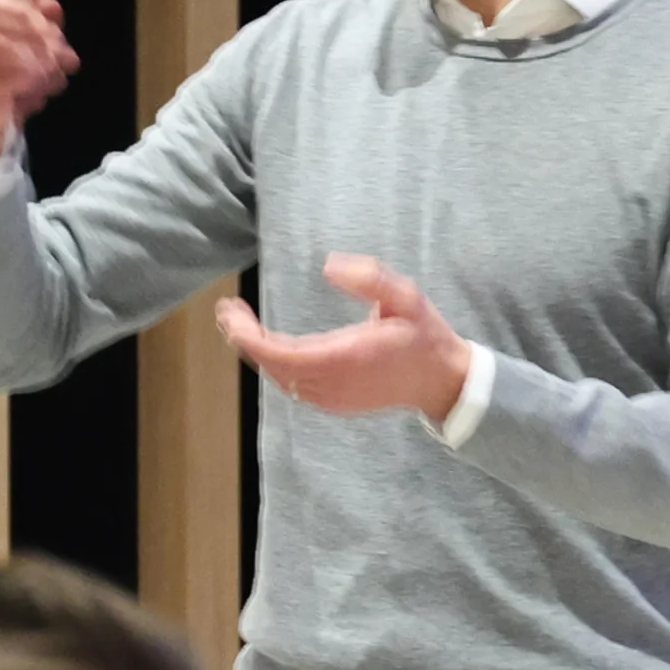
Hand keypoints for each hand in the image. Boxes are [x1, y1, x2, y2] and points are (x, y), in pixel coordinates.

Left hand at [217, 255, 473, 421]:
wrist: (441, 381)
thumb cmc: (422, 335)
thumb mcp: (406, 296)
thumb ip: (370, 278)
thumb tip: (329, 266)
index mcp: (347, 356)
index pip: (280, 353)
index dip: (248, 336)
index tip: (230, 312)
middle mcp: (334, 382)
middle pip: (272, 365)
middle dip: (243, 338)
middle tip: (227, 310)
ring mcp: (332, 397)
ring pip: (279, 378)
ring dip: (256, 352)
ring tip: (239, 323)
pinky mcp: (334, 403)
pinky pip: (293, 386)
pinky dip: (274, 365)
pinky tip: (266, 345)